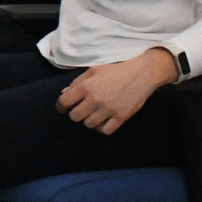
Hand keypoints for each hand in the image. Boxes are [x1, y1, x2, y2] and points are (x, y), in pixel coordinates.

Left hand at [57, 48, 179, 134]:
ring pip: (89, 124)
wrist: (141, 74)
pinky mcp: (121, 117)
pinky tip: (103, 122)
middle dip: (75, 114)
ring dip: (89, 120)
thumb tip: (63, 94)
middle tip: (80, 110)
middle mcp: (96, 99)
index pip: (64, 102)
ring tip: (93, 114)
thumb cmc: (115, 71)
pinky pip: (105, 131)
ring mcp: (109, 109)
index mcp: (86, 87)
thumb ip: (77, 82)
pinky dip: (101, 128)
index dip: (61, 107)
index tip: (63, 108)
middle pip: (75, 116)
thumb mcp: (93, 70)